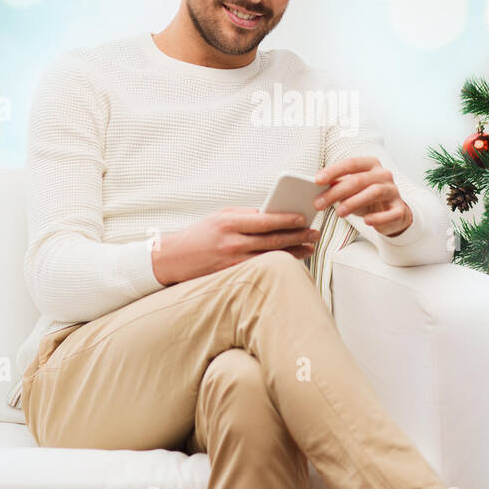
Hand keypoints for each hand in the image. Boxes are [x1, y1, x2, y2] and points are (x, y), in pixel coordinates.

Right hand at [150, 207, 319, 285]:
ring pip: (271, 256)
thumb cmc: (200, 234)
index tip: (304, 217)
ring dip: (294, 251)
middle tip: (314, 233)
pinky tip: (292, 259)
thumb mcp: (220, 217)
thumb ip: (245, 215)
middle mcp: (232, 242)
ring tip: (310, 247)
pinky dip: (279, 262)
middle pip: (273, 239)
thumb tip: (273, 214)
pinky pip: (262, 267)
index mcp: (229, 222)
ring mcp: (233, 261)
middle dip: (298, 236)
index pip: (265, 220)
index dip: (287, 219)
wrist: (174, 258)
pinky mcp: (233, 274)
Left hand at [314, 156, 412, 237]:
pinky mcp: (400, 209)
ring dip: (354, 202)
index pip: (351, 163)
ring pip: (374, 192)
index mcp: (371, 165)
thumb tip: (318, 186)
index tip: (317, 180)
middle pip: (359, 180)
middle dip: (337, 192)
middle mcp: (384, 174)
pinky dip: (378, 217)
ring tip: (339, 213)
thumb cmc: (366, 198)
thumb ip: (338, 185)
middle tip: (319, 203)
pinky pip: (390, 213)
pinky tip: (366, 221)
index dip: (334, 171)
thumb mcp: (351, 190)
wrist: (392, 213)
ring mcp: (394, 191)